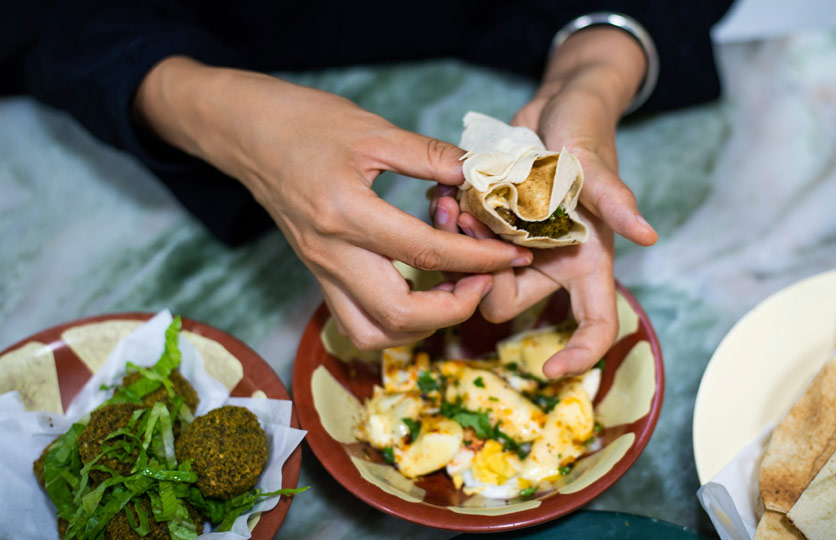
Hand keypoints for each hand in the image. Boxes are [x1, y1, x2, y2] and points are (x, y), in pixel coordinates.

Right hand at [135, 57, 532, 348]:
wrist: (245, 133)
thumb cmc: (304, 122)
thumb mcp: (373, 129)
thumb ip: (431, 156)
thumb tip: (482, 173)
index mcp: (345, 212)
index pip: (425, 251)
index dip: (478, 258)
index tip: (513, 254)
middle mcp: (330, 252)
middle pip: (398, 315)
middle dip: (454, 308)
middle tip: (486, 280)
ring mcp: (320, 269)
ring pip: (373, 333)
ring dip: (423, 325)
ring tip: (454, 290)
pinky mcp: (318, 274)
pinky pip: (356, 322)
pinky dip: (394, 324)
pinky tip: (421, 293)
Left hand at [431, 28, 657, 375]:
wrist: (555, 108)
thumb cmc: (587, 134)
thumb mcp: (596, 164)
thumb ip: (614, 198)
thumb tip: (647, 234)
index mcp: (583, 260)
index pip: (594, 325)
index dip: (579, 355)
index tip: (549, 368)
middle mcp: (549, 262)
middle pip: (508, 300)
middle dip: (482, 275)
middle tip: (469, 226)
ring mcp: (515, 247)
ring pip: (474, 274)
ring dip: (456, 246)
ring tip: (451, 203)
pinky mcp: (488, 226)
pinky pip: (458, 244)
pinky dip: (446, 222)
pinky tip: (444, 194)